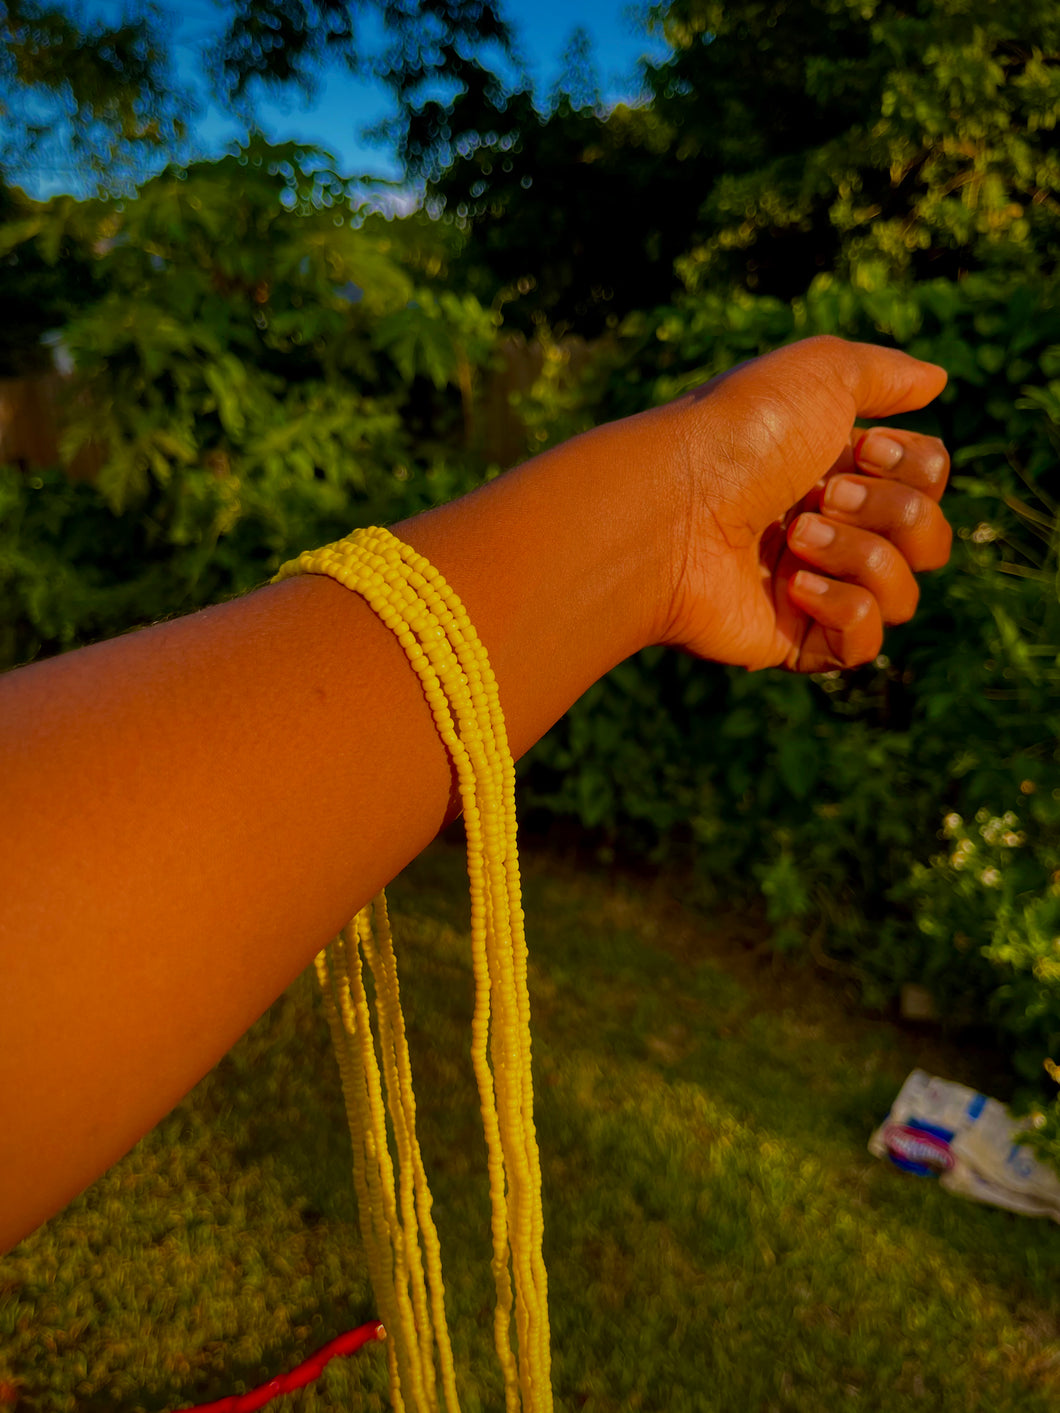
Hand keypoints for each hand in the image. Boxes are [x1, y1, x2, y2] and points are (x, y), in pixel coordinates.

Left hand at [656, 336, 950, 671]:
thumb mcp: (819, 372)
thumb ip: (885, 373)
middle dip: (888, 510)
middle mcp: (828, 526)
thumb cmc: (739, 435)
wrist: (670, 511)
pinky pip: (865, 645)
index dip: (913, 465)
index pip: (930, 477)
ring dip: (861, 556)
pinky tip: (793, 587)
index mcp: (834, 465)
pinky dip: (844, 610)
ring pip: (905, 593)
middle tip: (818, 496)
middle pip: (930, 536)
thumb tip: (937, 381)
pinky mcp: (794, 642)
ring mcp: (812, 587)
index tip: (864, 449)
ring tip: (794, 538)